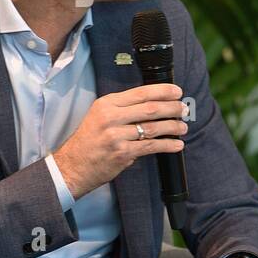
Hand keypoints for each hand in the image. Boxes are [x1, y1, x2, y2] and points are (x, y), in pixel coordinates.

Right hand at [51, 83, 188, 198]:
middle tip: (184, 109)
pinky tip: (177, 144)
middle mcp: (111, 117)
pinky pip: (151, 146)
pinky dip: (167, 145)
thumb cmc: (89, 141)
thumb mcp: (100, 115)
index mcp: (106, 103)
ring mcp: (116, 135)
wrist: (73, 165)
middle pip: (150, 109)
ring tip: (183, 127)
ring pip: (153, 128)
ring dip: (172, 127)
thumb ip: (122, 109)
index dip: (162, 91)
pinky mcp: (122, 153)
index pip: (140, 93)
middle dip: (172, 108)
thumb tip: (153, 104)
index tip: (177, 92)